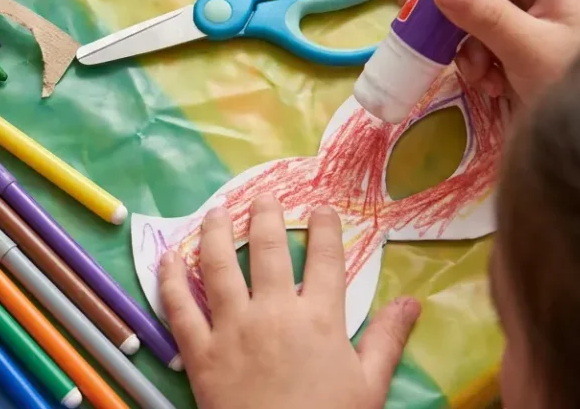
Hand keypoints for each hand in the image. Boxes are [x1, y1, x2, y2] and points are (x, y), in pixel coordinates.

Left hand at [158, 194, 420, 408]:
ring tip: (217, 210)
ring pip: (219, 265)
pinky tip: (167, 256)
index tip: (321, 207)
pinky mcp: (198, 349)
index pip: (325, 260)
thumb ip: (387, 339)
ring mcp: (231, 327)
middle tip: (262, 195)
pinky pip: (178, 305)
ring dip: (217, 232)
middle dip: (266, 216)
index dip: (325, 229)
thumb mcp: (369, 385)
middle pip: (269, 250)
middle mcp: (272, 311)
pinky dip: (169, 277)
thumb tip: (412, 302)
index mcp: (319, 318)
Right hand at [402, 0, 579, 105]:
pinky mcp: (513, 43)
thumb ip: (485, 15)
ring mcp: (526, 16)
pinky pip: (478, 36)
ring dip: (461, 35)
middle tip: (410, 3)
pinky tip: (485, 82)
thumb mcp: (528, 49)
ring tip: (471, 70)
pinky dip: (473, 58)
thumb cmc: (574, 84)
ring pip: (475, 5)